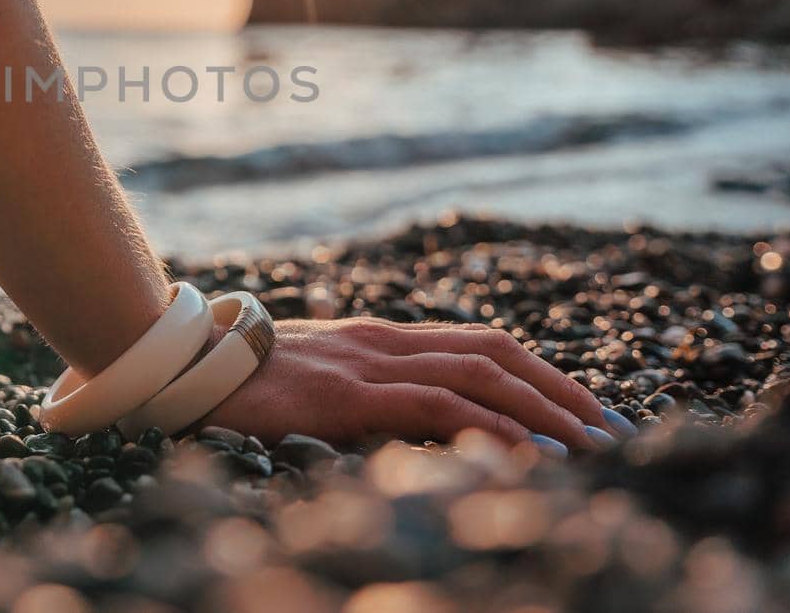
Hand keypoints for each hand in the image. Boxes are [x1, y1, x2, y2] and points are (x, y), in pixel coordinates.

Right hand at [204, 318, 625, 451]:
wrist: (171, 360)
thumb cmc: (234, 381)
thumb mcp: (308, 385)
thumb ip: (356, 395)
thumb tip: (406, 431)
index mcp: (377, 339)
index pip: (479, 345)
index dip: (541, 374)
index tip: (586, 411)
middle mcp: (382, 342)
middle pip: (496, 353)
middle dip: (564, 391)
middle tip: (618, 432)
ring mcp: (364, 364)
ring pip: (479, 374)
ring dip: (545, 410)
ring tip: (594, 446)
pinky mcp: (343, 395)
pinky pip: (432, 405)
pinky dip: (489, 426)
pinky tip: (527, 450)